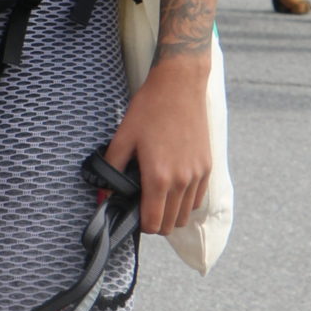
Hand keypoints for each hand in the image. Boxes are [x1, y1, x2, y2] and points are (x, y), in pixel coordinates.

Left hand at [105, 58, 211, 238]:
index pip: (153, 223)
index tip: (133, 214)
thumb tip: (104, 192)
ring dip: (171, 214)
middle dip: (155, 222)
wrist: (180, 86)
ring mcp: (198, 175)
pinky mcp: (207, 166)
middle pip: (171, 225)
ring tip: (157, 198)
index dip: (141, 225)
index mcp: (159, 177)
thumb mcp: (123, 137)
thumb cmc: (149, 109)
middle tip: (142, 207)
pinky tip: (172, 188)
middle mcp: (182, 181)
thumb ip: (112, 168)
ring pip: (185, 215)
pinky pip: (197, 199)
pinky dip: (185, 202)